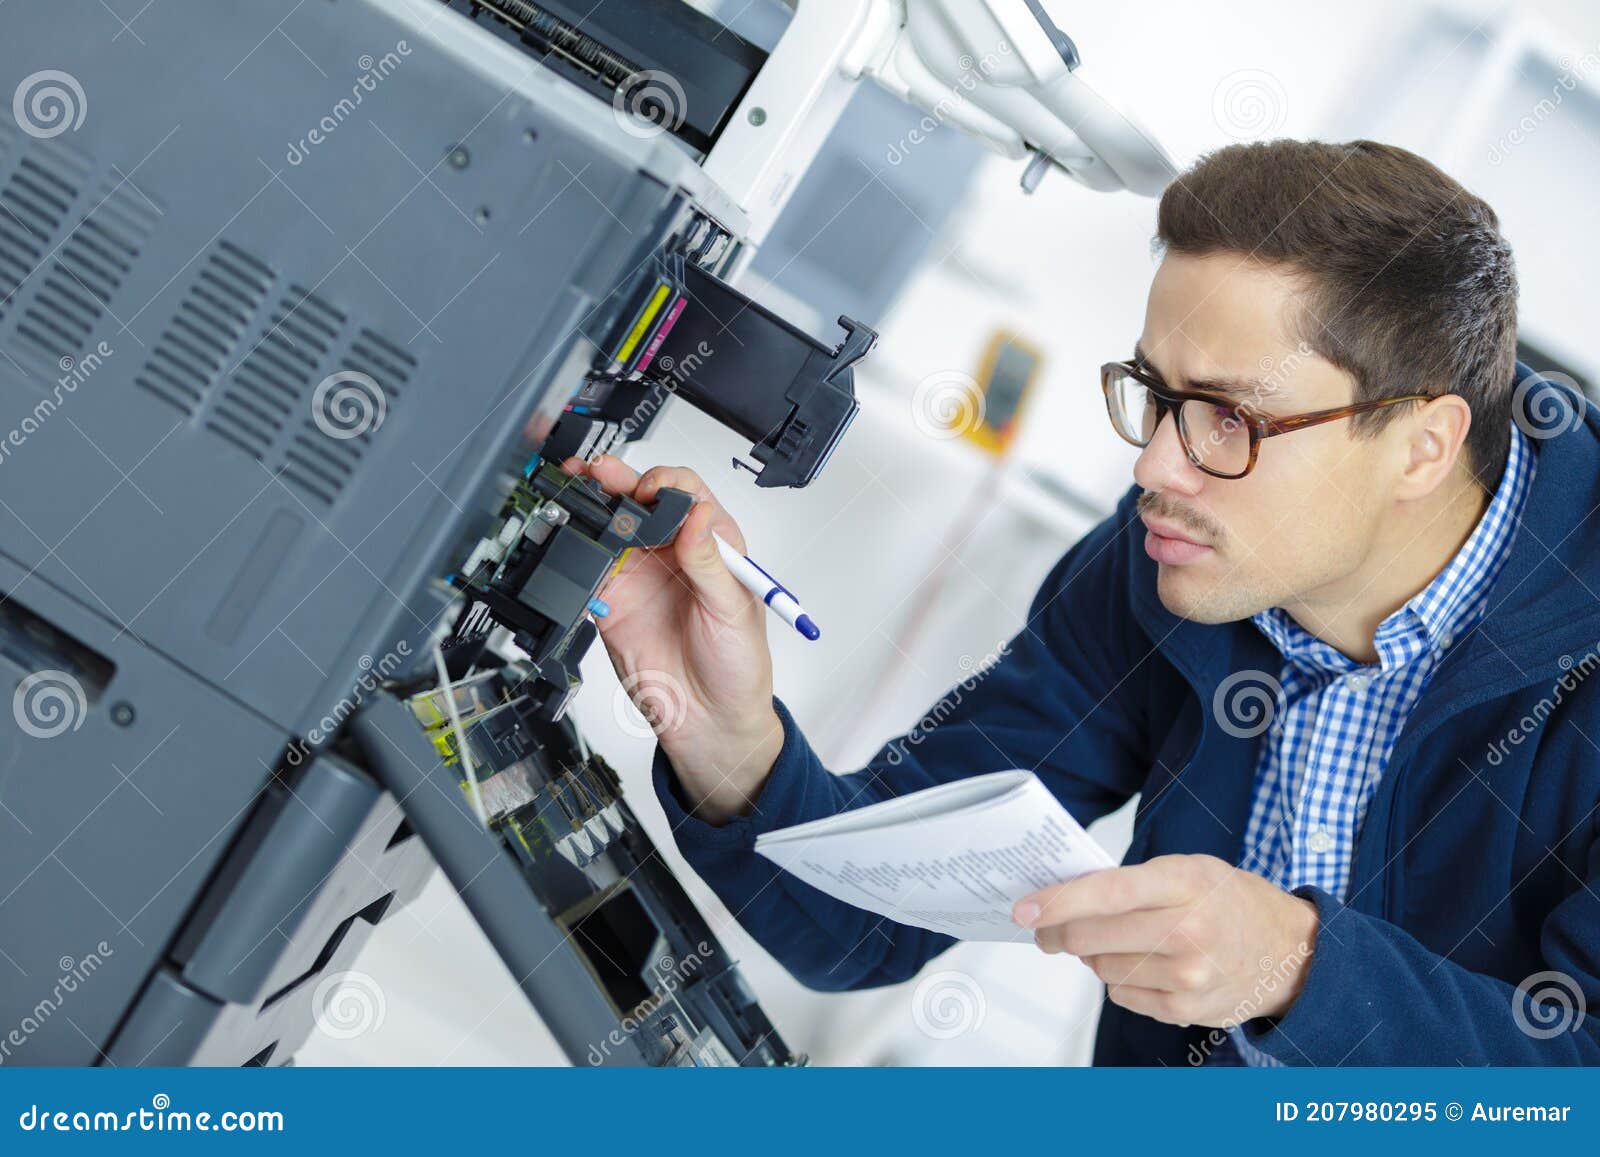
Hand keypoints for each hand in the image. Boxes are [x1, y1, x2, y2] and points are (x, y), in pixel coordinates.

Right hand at [562, 455, 782, 823]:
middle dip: (618, 479)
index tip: (653, 492)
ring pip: (611, 526)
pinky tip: (567, 539)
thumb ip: (710, 562)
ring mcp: (641, 574)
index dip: (667, 483)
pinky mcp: (612, 602)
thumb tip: (699, 514)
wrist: (709, 722)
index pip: (687, 493)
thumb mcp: (734, 610)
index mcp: (713, 544)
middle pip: (641, 500)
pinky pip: (588, 569)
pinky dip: (574, 552)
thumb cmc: (739, 666)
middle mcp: (674, 553)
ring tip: (576, 489)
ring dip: (592, 505)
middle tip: (599, 472)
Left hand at [1013, 854, 1318, 1027]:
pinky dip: (1120, 979)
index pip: (1107, 892)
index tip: (1024, 909)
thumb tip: (1062, 897)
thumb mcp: (1189, 869)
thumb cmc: (1229, 902)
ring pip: (1100, 967)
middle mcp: (1189, 930)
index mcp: (1186, 882)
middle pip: (1091, 936)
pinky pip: (1121, 994)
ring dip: (1094, 954)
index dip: (1058, 902)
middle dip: (1057, 932)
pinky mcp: (1186, 1009)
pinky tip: (1144, 964)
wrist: (1289, 952)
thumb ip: (1131, 880)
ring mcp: (1189, 975)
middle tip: (1045, 927)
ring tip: (1119, 940)